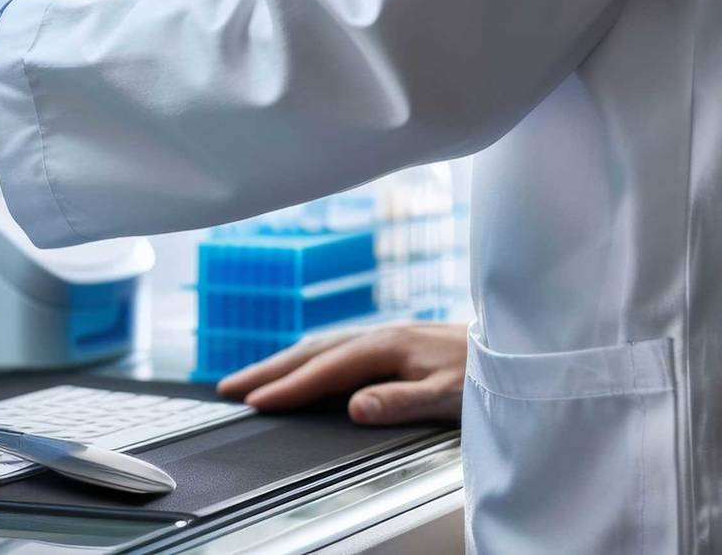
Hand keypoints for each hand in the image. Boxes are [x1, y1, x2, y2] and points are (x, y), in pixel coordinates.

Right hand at [216, 323, 466, 424]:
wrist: (515, 344)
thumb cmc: (485, 372)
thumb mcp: (449, 395)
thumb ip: (401, 401)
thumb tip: (353, 407)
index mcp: (385, 346)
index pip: (324, 370)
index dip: (287, 387)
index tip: (254, 401)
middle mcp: (376, 335)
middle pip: (309, 352)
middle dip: (266, 370)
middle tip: (227, 388)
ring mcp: (380, 335)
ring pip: (317, 347)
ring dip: (280, 362)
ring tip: (250, 379)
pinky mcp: (388, 341)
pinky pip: (332, 348)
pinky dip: (304, 358)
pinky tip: (300, 366)